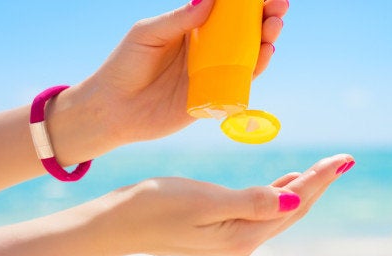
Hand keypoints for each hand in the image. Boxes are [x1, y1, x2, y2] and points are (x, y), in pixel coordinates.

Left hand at [61, 0, 288, 145]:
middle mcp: (205, 49)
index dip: (245, 2)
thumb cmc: (125, 65)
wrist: (113, 109)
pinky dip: (257, 68)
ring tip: (275, 25)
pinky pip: (241, 82)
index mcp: (191, 29)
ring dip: (265, 39)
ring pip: (247, 54)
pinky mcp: (214, 97)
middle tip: (279, 6)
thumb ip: (178, 20)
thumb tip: (210, 0)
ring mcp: (211, 73)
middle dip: (264, 16)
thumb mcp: (148, 34)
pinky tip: (266, 53)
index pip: (224, 11)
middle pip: (242, 30)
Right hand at [101, 154, 353, 255]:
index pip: (293, 202)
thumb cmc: (156, 206)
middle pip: (292, 209)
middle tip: (341, 160)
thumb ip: (252, 202)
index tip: (343, 158)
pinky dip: (278, 194)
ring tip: (324, 169)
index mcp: (243, 234)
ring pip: (279, 211)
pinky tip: (285, 182)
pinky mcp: (222, 233)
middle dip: (318, 183)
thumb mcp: (205, 201)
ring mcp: (233, 240)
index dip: (320, 179)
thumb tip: (294, 202)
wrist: (119, 225)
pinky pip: (262, 212)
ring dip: (301, 188)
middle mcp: (244, 242)